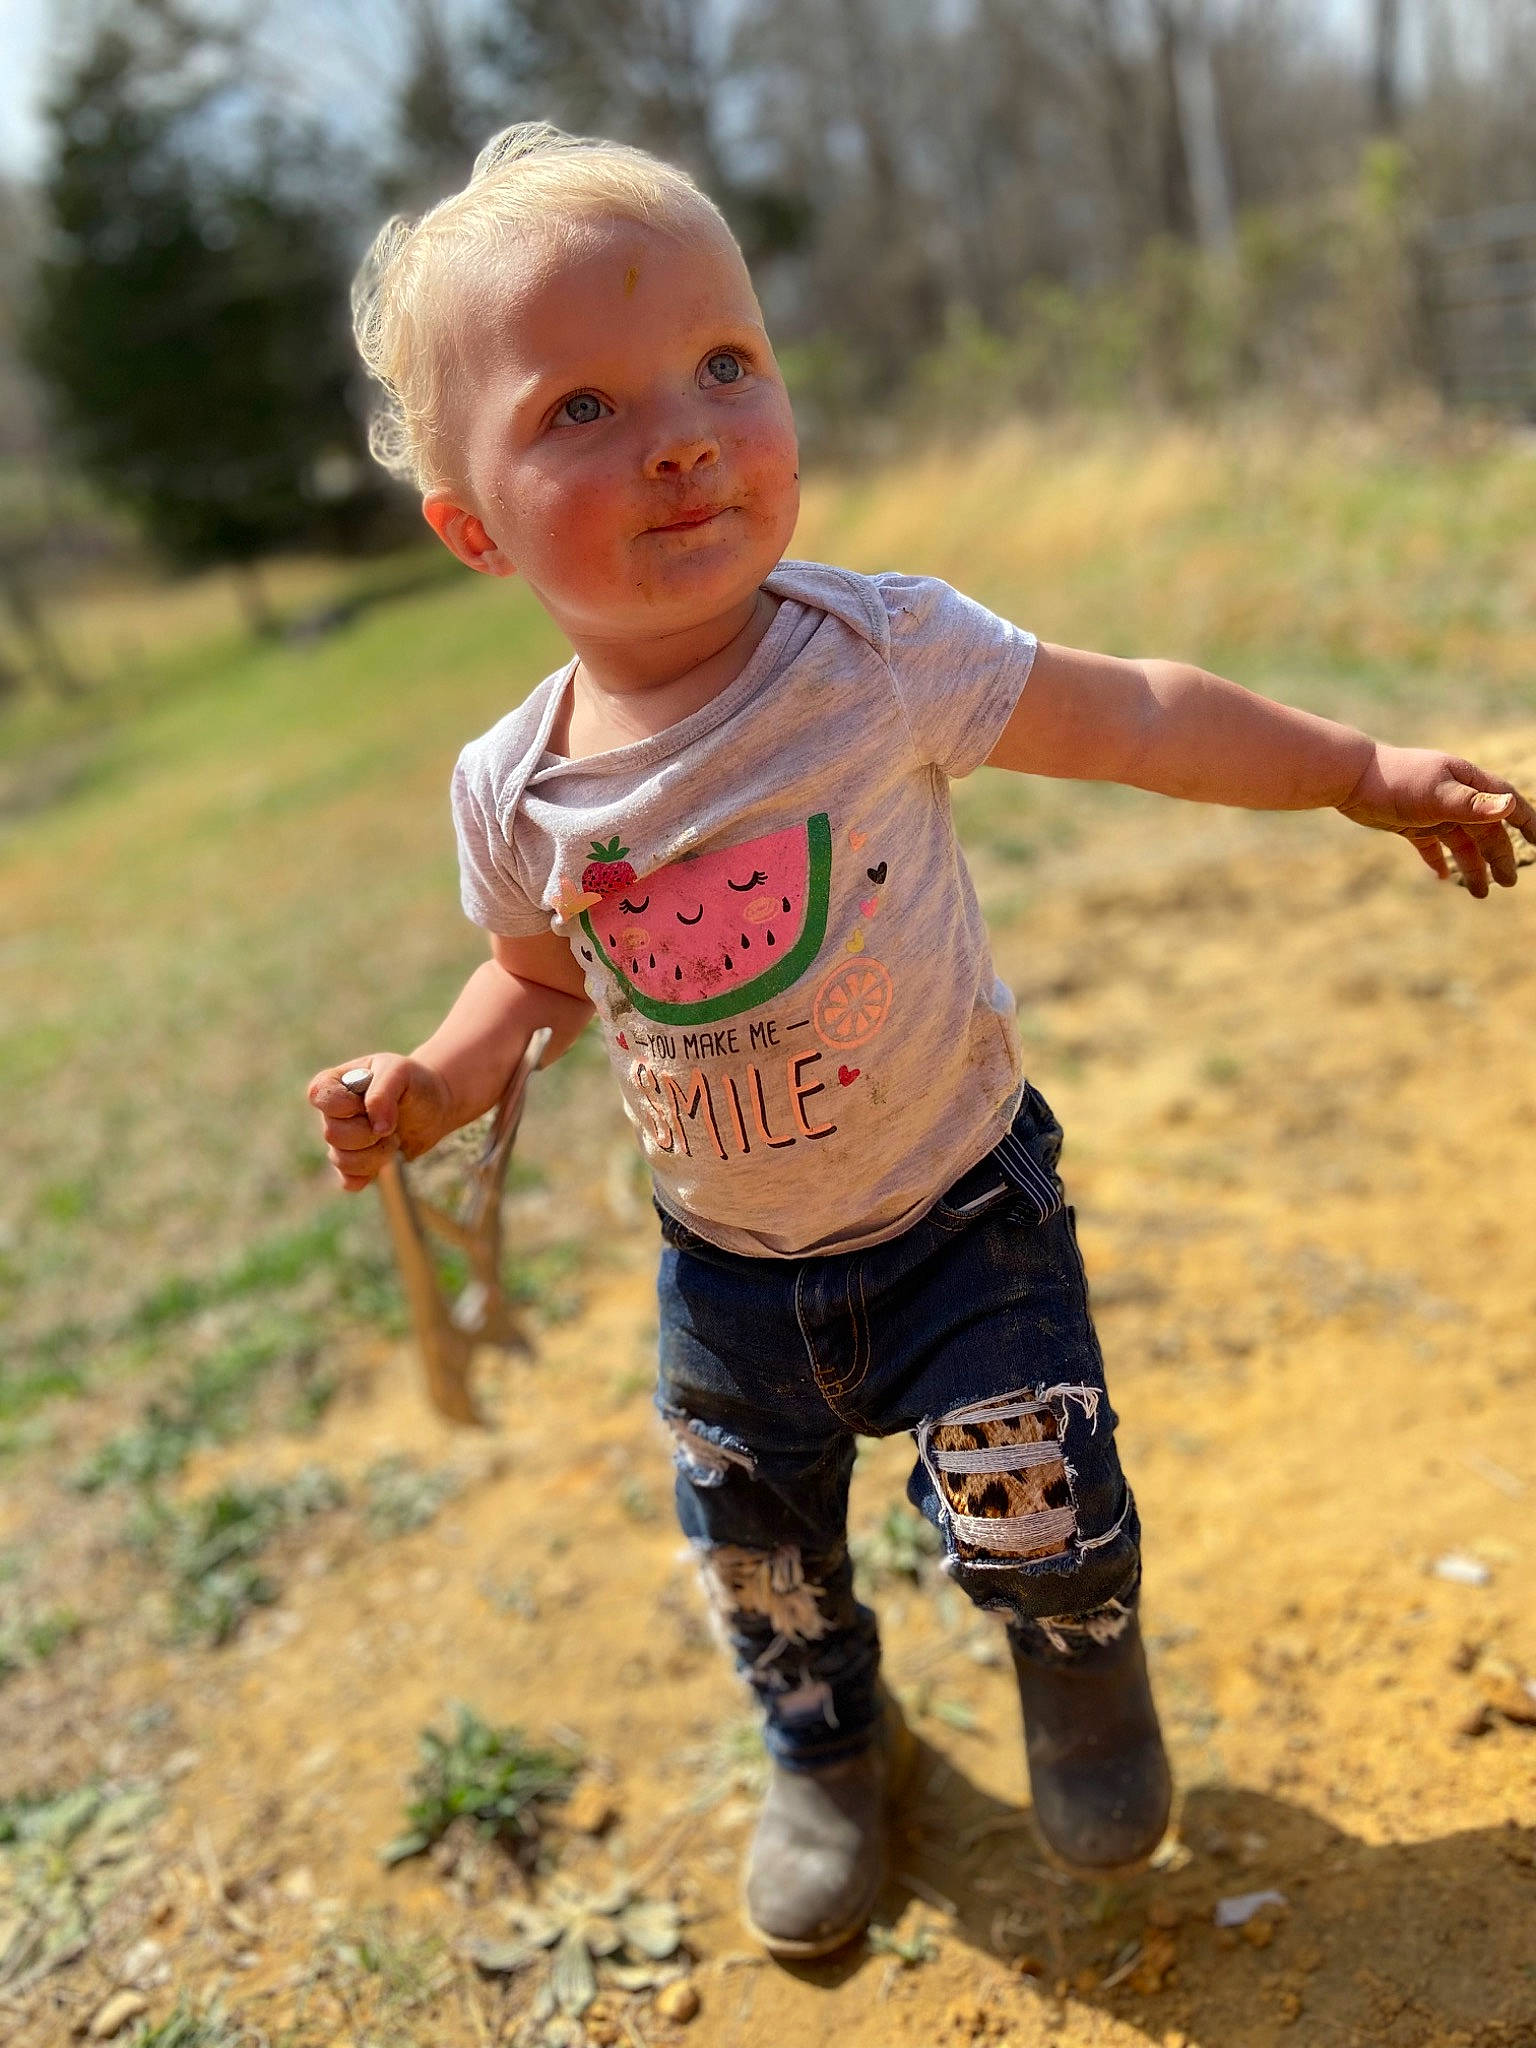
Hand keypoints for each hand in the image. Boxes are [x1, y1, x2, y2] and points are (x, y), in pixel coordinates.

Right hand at [306, 1054, 454, 1191]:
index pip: (319, 1095)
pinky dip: (370, 1174)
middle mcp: (332, 1114)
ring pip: (340, 1160)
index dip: (346, 1104)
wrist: (434, 1106)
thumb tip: (377, 1127)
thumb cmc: (413, 1082)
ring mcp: (343, 1141)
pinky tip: (387, 1161)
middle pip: (332, 1134)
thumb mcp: (401, 1071)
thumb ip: (383, 1091)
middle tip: (391, 1122)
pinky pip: (349, 1180)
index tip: (369, 1100)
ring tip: (394, 1137)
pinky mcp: (357, 1164)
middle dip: (368, 1132)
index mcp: (335, 1083)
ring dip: (376, 1153)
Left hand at [1337, 745, 1535, 898]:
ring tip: (1480, 893)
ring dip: (1472, 866)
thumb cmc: (1398, 781)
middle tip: (1507, 883)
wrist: (1351, 778)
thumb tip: (1509, 808)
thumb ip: (1472, 804)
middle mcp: (1454, 796)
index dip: (1526, 821)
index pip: (1505, 802)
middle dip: (1498, 856)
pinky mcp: (1410, 823)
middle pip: (1485, 830)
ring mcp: (1432, 810)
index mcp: (1467, 782)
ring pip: (1460, 842)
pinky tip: (1441, 878)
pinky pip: (1431, 846)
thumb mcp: (1438, 795)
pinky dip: (1438, 861)